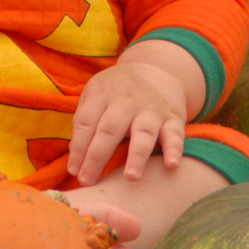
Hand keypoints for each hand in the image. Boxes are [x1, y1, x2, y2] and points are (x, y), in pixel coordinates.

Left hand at [68, 61, 186, 185]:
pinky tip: (172, 165)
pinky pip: (175, 134)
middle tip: (88, 180)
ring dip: (137, 155)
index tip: (73, 171)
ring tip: (131, 177)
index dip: (78, 147)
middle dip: (97, 156)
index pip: (86, 122)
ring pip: (143, 133)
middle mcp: (126, 102)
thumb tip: (75, 155)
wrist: (156, 68)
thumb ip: (84, 120)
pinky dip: (175, 149)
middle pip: (110, 129)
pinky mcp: (173, 117)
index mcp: (102, 95)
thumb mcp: (95, 93)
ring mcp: (151, 110)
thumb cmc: (117, 91)